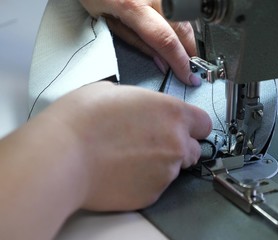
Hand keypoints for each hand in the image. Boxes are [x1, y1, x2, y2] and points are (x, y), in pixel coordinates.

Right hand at [43, 81, 211, 209]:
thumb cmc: (82, 120)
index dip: (193, 126)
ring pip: (174, 169)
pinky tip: (122, 171)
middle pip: (194, 149)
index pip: (204, 123)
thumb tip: (139, 107)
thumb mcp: (114, 91)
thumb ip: (141, 101)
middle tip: (153, 144)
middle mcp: (176, 143)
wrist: (63, 156)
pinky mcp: (152, 194)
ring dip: (160, 164)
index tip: (186, 128)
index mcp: (172, 112)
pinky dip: (145, 180)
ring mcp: (166, 171)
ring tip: (129, 157)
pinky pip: (156, 186)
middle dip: (179, 146)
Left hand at [80, 0, 200, 85]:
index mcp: (132, 6)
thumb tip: (162, 62)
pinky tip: (182, 35)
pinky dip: (183, 23)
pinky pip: (179, 9)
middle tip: (196, 69)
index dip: (180, 61)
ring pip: (186, 17)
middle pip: (183, 28)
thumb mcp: (107, 22)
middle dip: (192, 52)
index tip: (189, 76)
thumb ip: (136, 42)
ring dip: (190, 38)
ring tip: (189, 54)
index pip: (165, 40)